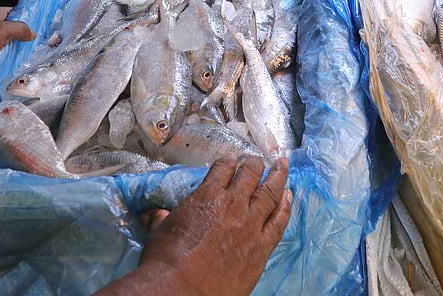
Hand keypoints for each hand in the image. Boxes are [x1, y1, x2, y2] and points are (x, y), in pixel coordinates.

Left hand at [0, 6, 34, 75]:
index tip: (34, 21)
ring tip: (26, 59)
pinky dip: (1, 64)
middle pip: (5, 29)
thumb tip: (32, 33)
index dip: (19, 13)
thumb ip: (18, 29)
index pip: (7, 11)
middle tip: (33, 44)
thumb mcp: (0, 31)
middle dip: (17, 35)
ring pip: (0, 46)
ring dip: (10, 52)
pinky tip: (10, 70)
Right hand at [96, 158, 291, 295]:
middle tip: (258, 161)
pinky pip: (279, 221)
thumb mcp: (160, 231)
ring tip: (283, 164)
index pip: (224, 168)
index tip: (230, 164)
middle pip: (251, 174)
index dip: (228, 163)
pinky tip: (289, 196)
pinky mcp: (261, 247)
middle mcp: (232, 205)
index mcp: (207, 196)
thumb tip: (153, 213)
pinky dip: (286, 206)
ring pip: (270, 192)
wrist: (182, 291)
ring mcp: (250, 225)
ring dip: (278, 175)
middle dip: (254, 164)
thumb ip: (162, 218)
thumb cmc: (165, 261)